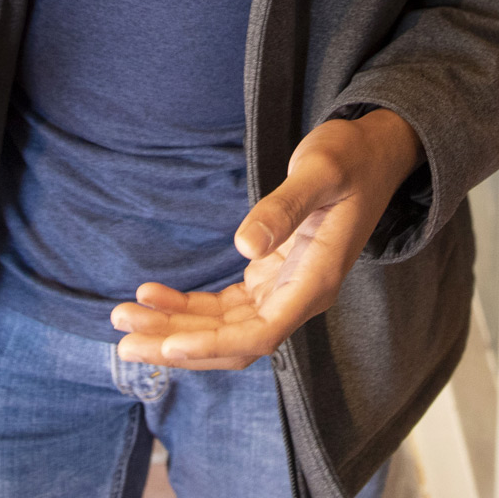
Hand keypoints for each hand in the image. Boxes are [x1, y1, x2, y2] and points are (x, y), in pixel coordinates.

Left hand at [111, 109, 422, 370]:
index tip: (168, 344)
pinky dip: (188, 306)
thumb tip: (244, 247)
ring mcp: (285, 290)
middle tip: (124, 339)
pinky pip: (225, 307)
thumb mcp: (320, 171)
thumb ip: (284, 208)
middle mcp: (300, 296)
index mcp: (316, 281)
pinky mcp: (272, 278)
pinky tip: (152, 295)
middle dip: (178, 344)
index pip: (260, 335)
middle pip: (234, 343)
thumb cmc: (350, 156)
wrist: (374, 152)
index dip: (213, 345)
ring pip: (224, 329)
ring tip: (125, 317)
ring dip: (175, 327)